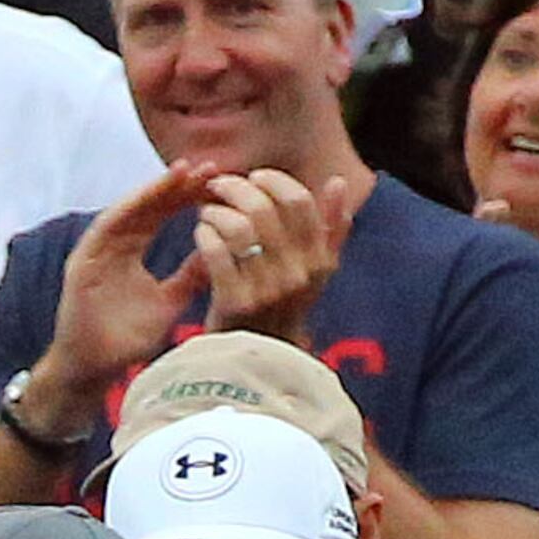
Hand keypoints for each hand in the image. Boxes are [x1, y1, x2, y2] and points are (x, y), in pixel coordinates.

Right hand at [27, 160, 212, 422]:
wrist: (93, 368)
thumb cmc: (127, 340)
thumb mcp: (169, 303)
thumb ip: (190, 277)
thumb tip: (222, 251)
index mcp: (132, 249)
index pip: (164, 214)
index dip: (189, 197)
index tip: (219, 183)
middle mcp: (114, 243)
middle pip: (149, 205)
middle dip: (178, 185)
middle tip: (210, 167)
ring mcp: (97, 250)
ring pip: (129, 209)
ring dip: (155, 190)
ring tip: (183, 172)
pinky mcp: (82, 260)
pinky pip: (106, 228)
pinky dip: (127, 209)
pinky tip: (149, 196)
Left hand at [194, 168, 352, 342]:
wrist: (259, 361)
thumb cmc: (282, 308)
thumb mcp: (315, 273)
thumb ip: (331, 228)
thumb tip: (338, 181)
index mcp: (319, 262)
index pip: (299, 202)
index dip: (274, 181)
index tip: (255, 178)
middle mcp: (297, 276)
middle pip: (264, 209)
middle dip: (236, 188)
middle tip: (220, 186)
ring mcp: (267, 291)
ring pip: (238, 227)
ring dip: (217, 211)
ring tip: (208, 211)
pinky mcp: (236, 304)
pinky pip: (216, 252)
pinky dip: (204, 234)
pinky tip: (201, 233)